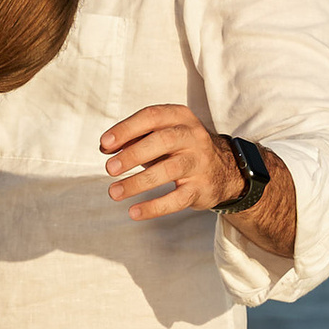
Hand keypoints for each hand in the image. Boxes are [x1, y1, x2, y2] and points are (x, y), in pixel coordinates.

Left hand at [102, 103, 249, 221]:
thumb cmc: (180, 149)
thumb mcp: (161, 136)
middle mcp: (193, 136)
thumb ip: (134, 138)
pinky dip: (154, 207)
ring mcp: (199, 162)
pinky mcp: (201, 188)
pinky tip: (134, 212)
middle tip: (109, 169)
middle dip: (132, 155)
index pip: (151, 117)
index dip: (126, 129)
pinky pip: (177, 199)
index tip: (104, 144)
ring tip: (114, 192)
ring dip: (138, 182)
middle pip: (162, 141)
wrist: (224, 170)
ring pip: (169, 170)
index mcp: (180, 117)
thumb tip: (105, 148)